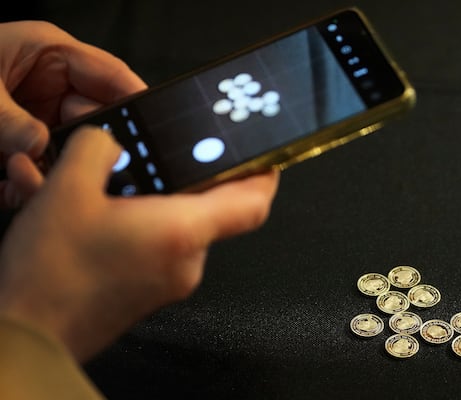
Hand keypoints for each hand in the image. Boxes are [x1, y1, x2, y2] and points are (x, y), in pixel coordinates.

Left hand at [0, 20, 146, 207]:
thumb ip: (6, 118)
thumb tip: (38, 147)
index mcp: (49, 54)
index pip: (112, 76)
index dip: (137, 102)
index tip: (154, 132)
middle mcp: (49, 87)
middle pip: (94, 121)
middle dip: (84, 148)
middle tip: (72, 167)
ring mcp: (36, 119)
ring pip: (68, 153)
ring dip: (51, 172)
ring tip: (20, 176)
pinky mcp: (20, 148)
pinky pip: (41, 170)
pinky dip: (27, 185)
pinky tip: (8, 186)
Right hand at [0, 126, 278, 361]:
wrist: (31, 332)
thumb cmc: (51, 274)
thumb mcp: (68, 188)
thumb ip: (99, 148)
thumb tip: (112, 140)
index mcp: (183, 231)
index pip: (253, 202)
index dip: (265, 174)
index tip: (263, 156)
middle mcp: (188, 261)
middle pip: (215, 211)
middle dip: (193, 182)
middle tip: (170, 160)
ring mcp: (173, 282)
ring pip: (184, 229)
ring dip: (162, 205)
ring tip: (122, 190)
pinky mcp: (154, 292)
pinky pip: (165, 248)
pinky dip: (149, 227)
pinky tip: (111, 218)